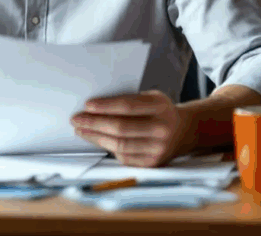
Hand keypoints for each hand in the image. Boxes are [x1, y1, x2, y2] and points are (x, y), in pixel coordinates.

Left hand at [70, 90, 188, 167]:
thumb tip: (94, 106)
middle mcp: (162, 128)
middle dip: (94, 123)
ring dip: (95, 137)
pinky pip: (124, 156)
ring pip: (120, 145)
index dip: (105, 106)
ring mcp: (158, 148)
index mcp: (160, 106)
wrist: (184, 131)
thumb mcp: (150, 97)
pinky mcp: (153, 163)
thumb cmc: (159, 111)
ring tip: (81, 130)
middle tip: (76, 119)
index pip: (127, 106)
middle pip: (121, 128)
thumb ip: (128, 100)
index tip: (87, 106)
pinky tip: (96, 140)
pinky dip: (106, 148)